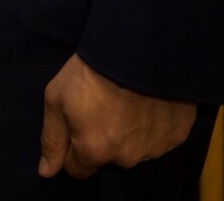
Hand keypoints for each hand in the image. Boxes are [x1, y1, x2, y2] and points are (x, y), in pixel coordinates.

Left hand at [38, 54, 195, 177]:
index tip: (77, 124)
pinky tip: (146, 105)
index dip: (72, 148)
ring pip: (133, 151)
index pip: (77, 168)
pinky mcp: (177, 137)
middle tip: (102, 108)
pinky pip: (158, 140)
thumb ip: (52, 139)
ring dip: (127, 134)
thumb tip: (46, 172)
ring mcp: (154, 149)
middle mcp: (125, 158)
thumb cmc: (90, 71)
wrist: (138, 50)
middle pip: (106, 159)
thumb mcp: (56, 98)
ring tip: (125, 103)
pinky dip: (151, 128)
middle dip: (101, 140)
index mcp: (94, 150)